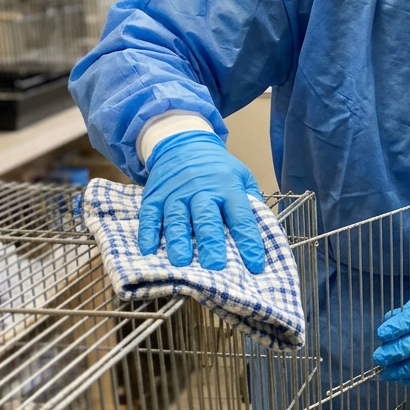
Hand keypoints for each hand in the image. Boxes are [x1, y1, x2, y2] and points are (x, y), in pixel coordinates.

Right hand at [137, 130, 265, 272]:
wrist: (184, 143)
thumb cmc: (219, 169)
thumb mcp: (242, 176)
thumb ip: (251, 202)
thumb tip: (261, 232)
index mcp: (228, 188)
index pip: (241, 218)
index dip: (248, 242)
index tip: (254, 265)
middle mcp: (201, 191)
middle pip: (206, 219)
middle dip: (211, 243)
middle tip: (214, 266)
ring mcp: (176, 194)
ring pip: (177, 219)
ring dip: (178, 241)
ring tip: (181, 262)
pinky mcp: (155, 196)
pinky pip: (149, 216)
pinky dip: (147, 233)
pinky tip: (148, 250)